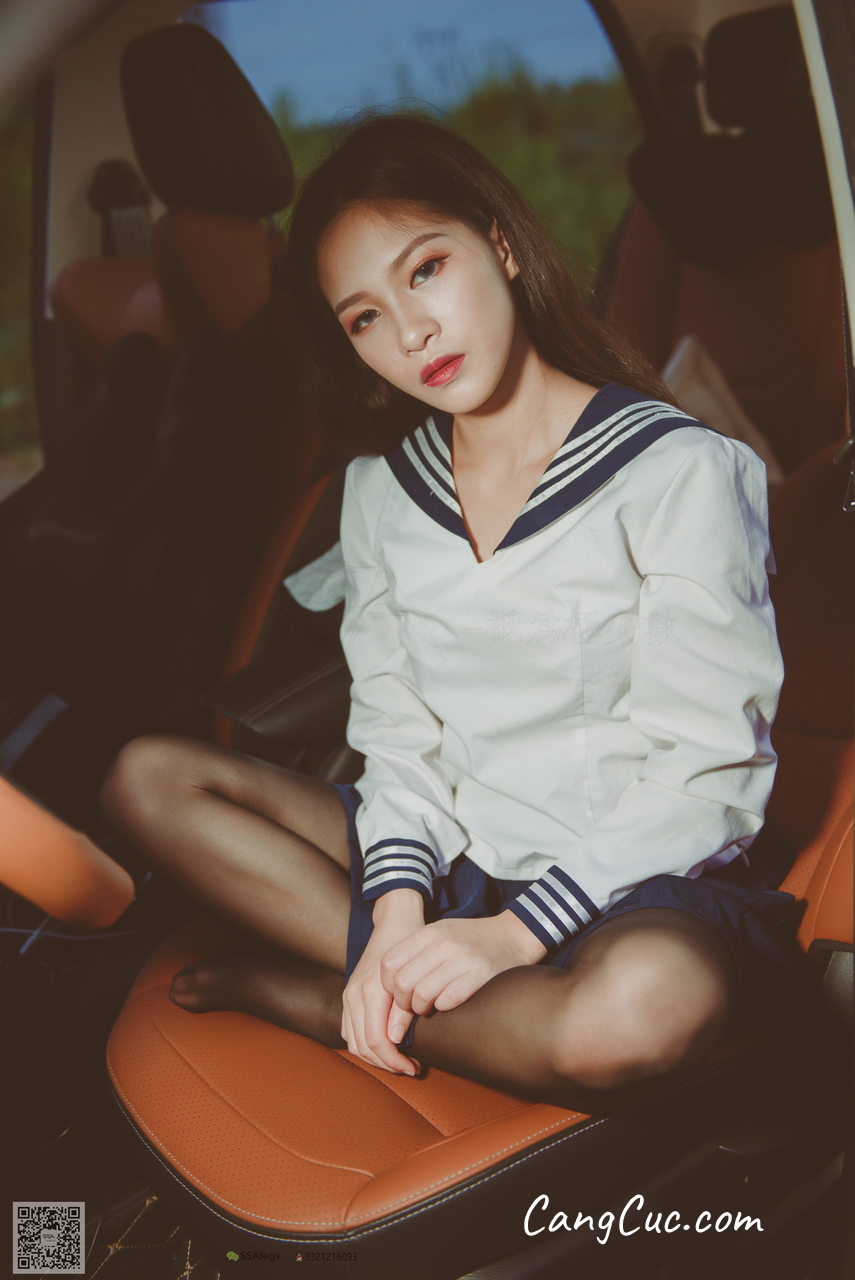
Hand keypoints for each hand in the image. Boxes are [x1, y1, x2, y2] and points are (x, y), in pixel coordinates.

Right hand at [341, 889, 424, 1074]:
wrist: (394, 921)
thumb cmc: (409, 945)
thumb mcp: (413, 976)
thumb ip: (404, 1010)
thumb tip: (399, 1042)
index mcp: (369, 992)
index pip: (376, 1042)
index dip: (395, 1061)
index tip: (415, 1067)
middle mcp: (354, 996)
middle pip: (363, 1047)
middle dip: (386, 1064)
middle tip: (411, 1068)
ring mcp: (349, 995)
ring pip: (354, 1042)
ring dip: (376, 1058)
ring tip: (400, 1061)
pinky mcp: (349, 995)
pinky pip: (350, 1031)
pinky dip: (365, 1045)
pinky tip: (386, 1047)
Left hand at [380, 910, 546, 1016]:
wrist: (514, 935)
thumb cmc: (471, 940)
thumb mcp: (441, 934)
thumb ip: (415, 954)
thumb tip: (388, 987)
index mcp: (429, 933)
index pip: (389, 963)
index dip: (388, 985)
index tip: (397, 993)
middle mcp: (443, 944)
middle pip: (402, 983)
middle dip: (402, 1003)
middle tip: (412, 1006)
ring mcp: (462, 959)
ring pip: (422, 995)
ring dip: (422, 1009)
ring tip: (429, 1007)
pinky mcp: (479, 975)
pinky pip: (448, 1001)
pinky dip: (443, 1008)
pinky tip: (449, 1003)